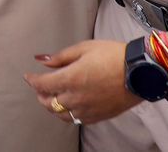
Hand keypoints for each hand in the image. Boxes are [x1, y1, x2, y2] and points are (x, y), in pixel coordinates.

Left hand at [24, 40, 141, 125]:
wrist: (140, 72)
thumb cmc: (113, 56)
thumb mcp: (84, 48)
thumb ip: (60, 57)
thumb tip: (41, 60)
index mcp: (70, 79)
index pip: (42, 84)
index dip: (32, 80)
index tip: (28, 76)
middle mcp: (76, 98)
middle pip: (49, 102)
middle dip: (40, 94)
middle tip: (39, 86)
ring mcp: (87, 110)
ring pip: (61, 114)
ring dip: (53, 106)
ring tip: (53, 97)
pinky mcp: (98, 116)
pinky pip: (76, 119)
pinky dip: (67, 113)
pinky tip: (69, 106)